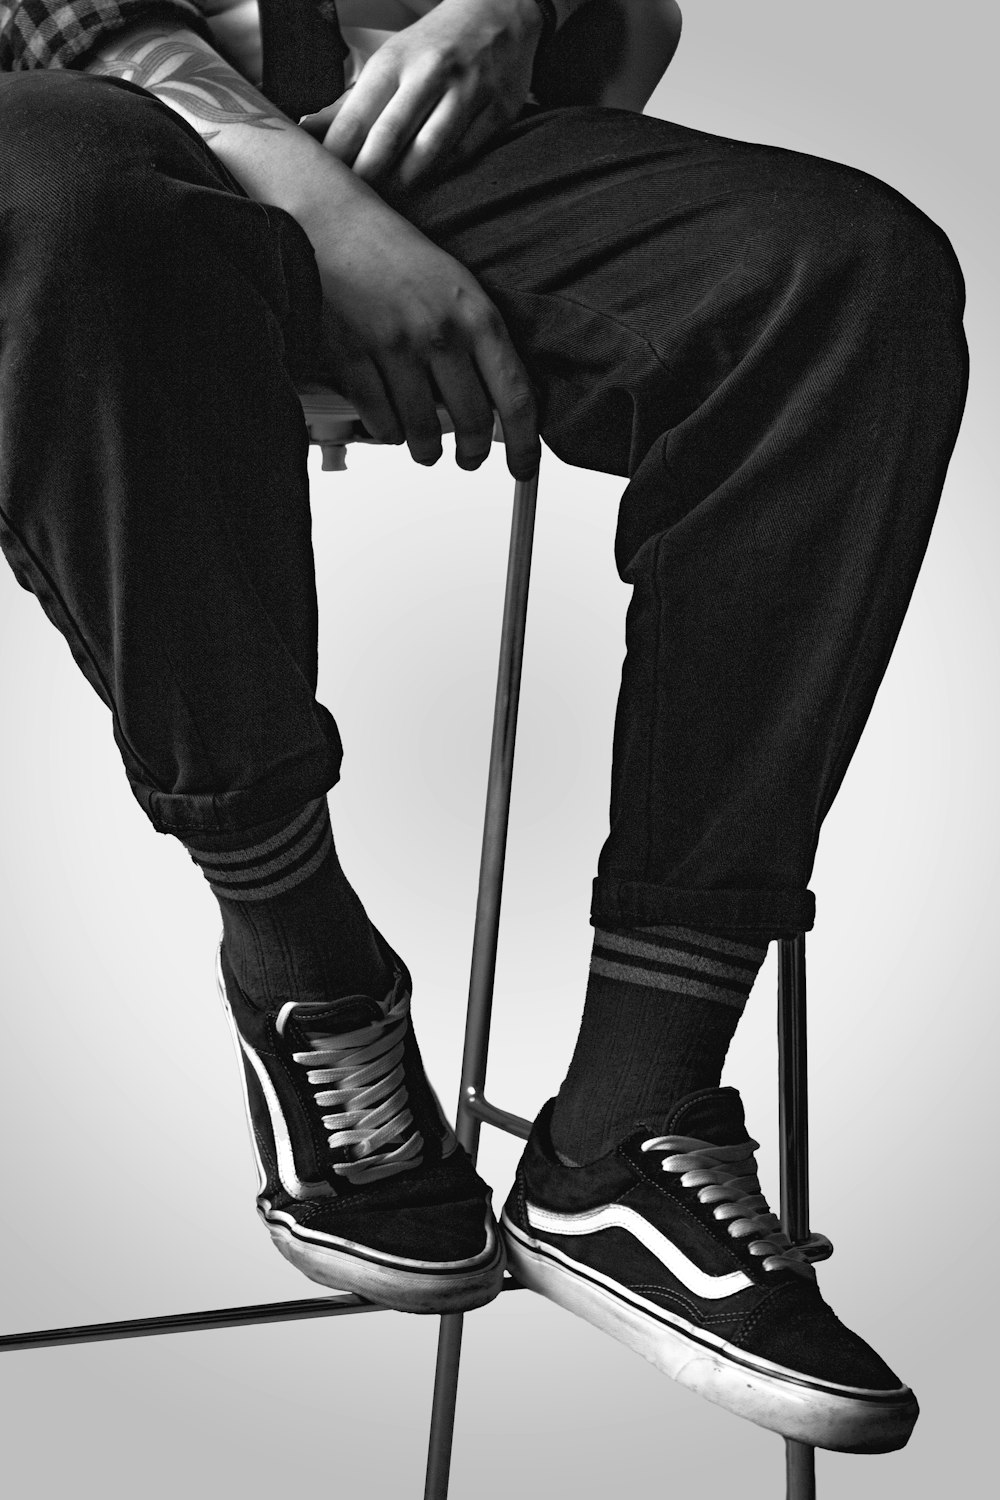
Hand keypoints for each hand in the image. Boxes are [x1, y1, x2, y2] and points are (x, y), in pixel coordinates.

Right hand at [297, 169, 540, 479]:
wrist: (333, 222)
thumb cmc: (396, 256)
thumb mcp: (457, 289)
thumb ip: (480, 343)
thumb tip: (499, 406)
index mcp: (476, 316)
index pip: (516, 397)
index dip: (525, 444)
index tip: (524, 468)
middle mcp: (440, 333)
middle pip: (471, 424)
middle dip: (471, 455)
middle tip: (468, 458)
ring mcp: (394, 347)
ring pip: (423, 434)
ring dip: (427, 452)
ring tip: (427, 449)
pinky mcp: (352, 357)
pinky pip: (380, 422)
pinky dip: (387, 432)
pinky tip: (390, 423)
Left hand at [299, 0, 544, 187]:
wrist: (501, 9)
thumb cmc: (433, 45)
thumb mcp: (389, 61)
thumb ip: (351, 101)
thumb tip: (306, 127)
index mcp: (395, 60)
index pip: (358, 116)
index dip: (339, 155)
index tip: (326, 182)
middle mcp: (431, 72)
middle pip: (390, 136)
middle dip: (368, 174)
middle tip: (355, 203)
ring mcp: (468, 90)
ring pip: (430, 150)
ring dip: (406, 181)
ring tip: (391, 200)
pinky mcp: (499, 109)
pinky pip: (465, 152)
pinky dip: (444, 171)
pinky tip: (428, 181)